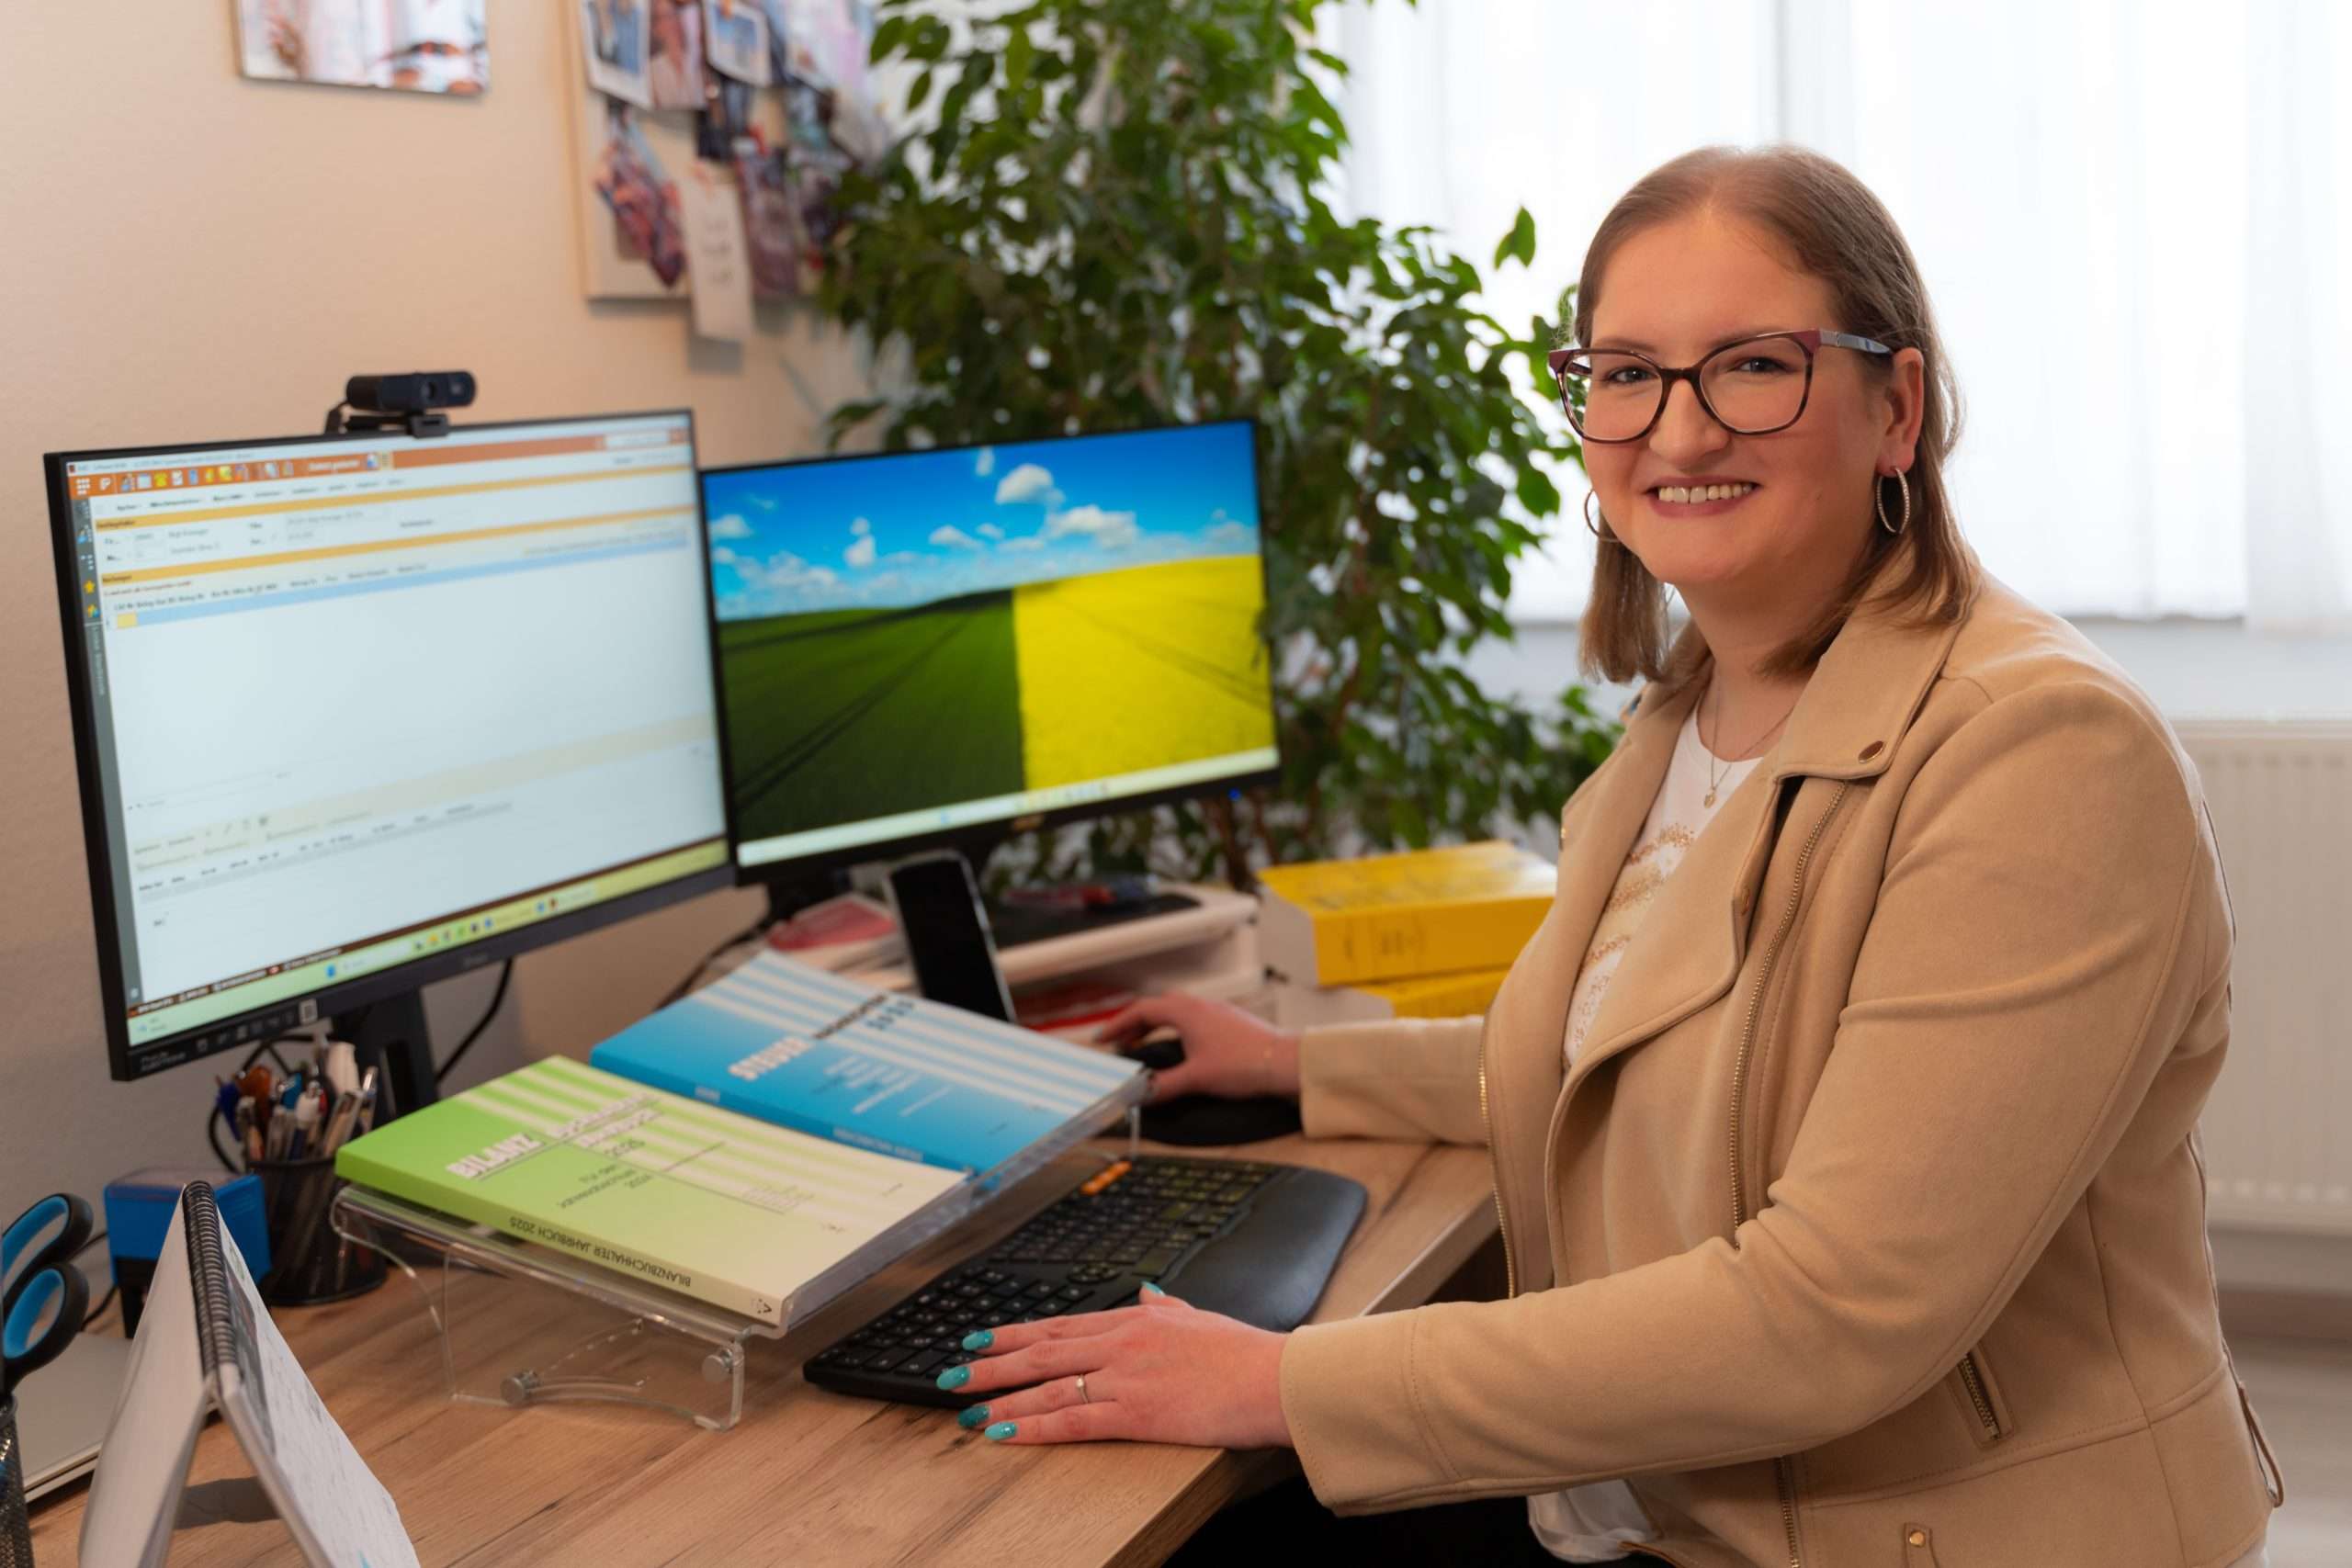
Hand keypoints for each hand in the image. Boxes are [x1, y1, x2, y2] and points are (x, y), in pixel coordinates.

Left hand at [940, 1286, 1291, 1447]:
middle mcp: (1122, 1344)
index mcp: (1135, 1320)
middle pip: (1041, 1351)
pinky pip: (1072, 1421)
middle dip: (991, 1363)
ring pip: (1047, 1387)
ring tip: (965, 1408)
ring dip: (1001, 1398)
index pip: (1061, 1325)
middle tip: (952, 1371)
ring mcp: (1125, 1377)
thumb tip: (1146, 1292)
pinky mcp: (1136, 1413)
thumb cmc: (1246, 1353)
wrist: (1276, 1378)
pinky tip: (1004, 1433)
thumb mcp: (1200, 1318)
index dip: (1015, 1333)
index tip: (982, 1337)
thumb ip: (1167, 1307)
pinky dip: (1032, 1428)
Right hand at [1094, 994, 1300, 1103]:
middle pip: (1158, 1007)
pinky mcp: (1231, 1023)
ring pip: (1178, 1011)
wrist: (1285, 1062)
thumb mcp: (1197, 1078)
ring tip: (1147, 1045)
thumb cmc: (1245, 1063)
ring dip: (1157, 1025)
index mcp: (1187, 1012)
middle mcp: (1201, 1006)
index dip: (1119, 1024)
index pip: (1142, 1010)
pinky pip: (1194, 1019)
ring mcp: (1218, 1012)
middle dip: (1136, 1023)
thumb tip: (1140, 1094)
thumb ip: (1164, 1086)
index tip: (1104, 1038)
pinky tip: (1182, 1048)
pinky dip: (1177, 1029)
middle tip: (1122, 1042)